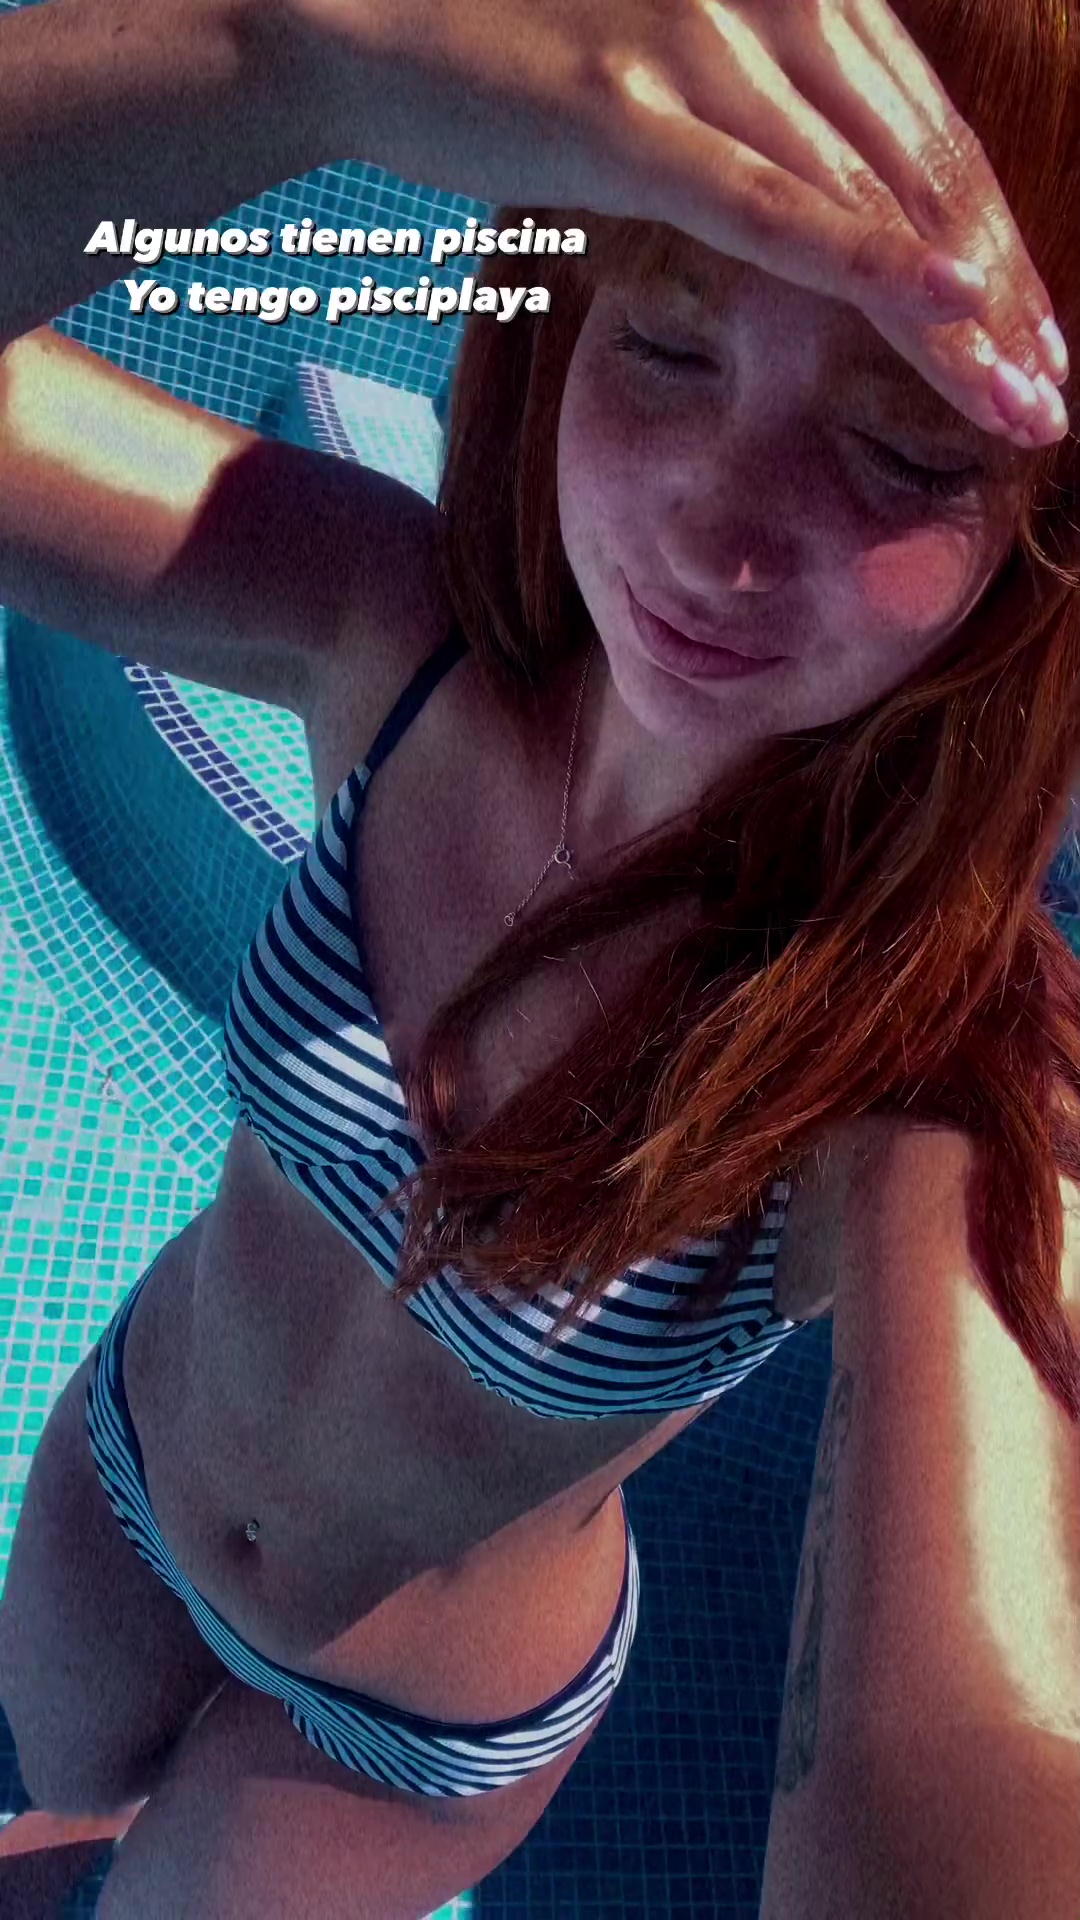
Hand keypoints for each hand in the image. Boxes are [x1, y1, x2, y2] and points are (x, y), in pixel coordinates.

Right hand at [300, 0, 1067, 444]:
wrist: (354, 18)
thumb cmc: (505, 60)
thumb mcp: (659, 84)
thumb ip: (751, 123)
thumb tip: (814, 193)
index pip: (923, 135)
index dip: (992, 246)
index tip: (1030, 342)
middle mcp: (770, 1)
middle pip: (926, 167)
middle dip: (1005, 297)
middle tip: (1051, 398)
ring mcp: (703, 51)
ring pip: (873, 195)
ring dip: (961, 314)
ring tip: (1019, 407)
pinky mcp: (632, 119)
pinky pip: (775, 203)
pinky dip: (868, 261)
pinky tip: (947, 311)